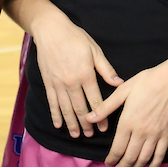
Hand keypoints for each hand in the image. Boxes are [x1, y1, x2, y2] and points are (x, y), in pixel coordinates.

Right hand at [33, 10, 122, 137]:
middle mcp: (71, 82)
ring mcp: (58, 84)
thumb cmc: (76, 38)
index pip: (95, 100)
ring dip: (71, 123)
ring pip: (66, 108)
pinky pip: (52, 103)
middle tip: (91, 135)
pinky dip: (55, 115)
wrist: (51, 31)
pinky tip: (59, 124)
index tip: (104, 128)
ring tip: (76, 134)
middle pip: (80, 108)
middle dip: (86, 124)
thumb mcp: (95, 51)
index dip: (100, 115)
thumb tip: (119, 83)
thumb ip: (106, 69)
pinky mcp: (48, 83)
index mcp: (85, 75)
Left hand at [90, 62, 167, 166]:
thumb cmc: (146, 82)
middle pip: (129, 157)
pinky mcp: (166, 134)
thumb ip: (105, 107)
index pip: (117, 148)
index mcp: (127, 122)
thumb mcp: (122, 91)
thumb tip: (89, 118)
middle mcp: (140, 132)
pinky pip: (160, 153)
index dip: (111, 159)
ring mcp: (155, 134)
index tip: (108, 163)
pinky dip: (155, 164)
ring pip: (144, 158)